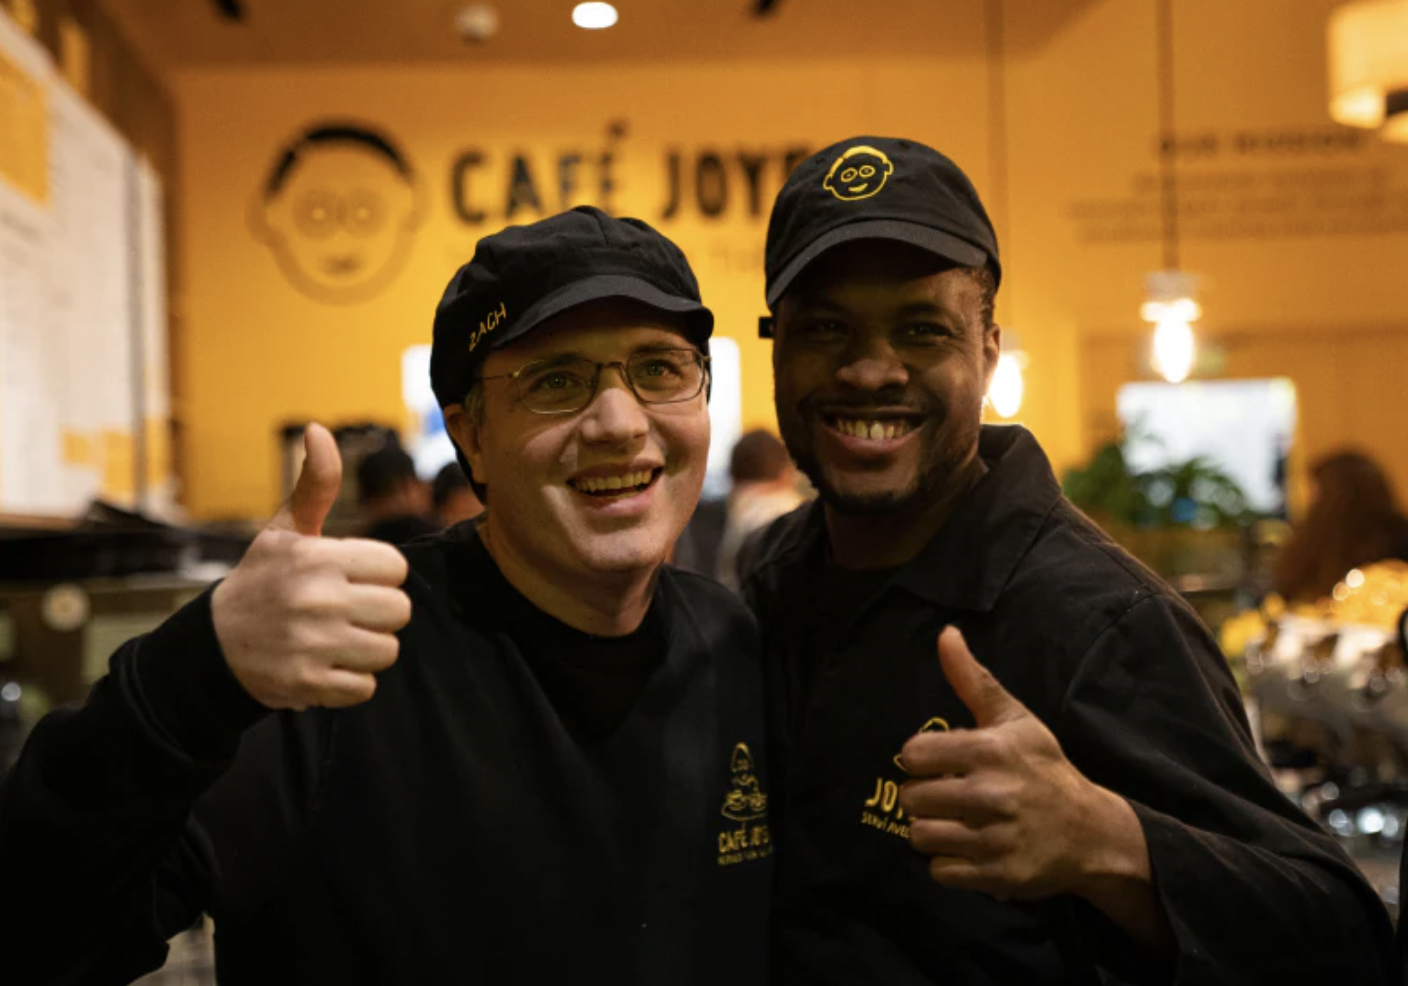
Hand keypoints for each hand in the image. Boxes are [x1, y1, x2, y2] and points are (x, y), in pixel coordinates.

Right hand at [211, 424, 411, 709]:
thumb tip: (319, 430)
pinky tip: (326, 666)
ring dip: (369, 649)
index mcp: (317, 558)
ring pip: (387, 651)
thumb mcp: (284, 531)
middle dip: (379, 614)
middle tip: (350, 612)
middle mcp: (316, 600)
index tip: (353, 579)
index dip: (379, 575)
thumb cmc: (261, 580)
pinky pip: (365, 688)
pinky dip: (351, 682)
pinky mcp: (307, 684)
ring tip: (339, 639)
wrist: (211, 645)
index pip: (395, 568)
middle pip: (399, 611)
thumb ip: (315, 485)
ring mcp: (312, 645)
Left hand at [898, 627, 1134, 901]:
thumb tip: (945, 634)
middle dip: (923, 796)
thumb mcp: (1014, 719)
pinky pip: (939, 872)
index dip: (919, 758)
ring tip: (952, 822)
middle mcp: (991, 795)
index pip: (914, 754)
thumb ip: (972, 679)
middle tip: (945, 795)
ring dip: (930, 831)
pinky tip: (965, 848)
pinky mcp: (997, 876)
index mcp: (990, 751)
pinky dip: (946, 863)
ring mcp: (994, 839)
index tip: (936, 762)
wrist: (1092, 832)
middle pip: (912, 797)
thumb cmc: (1044, 768)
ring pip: (920, 836)